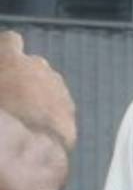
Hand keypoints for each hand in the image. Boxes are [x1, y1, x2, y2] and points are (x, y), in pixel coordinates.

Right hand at [0, 31, 76, 151]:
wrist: (27, 148)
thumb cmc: (1, 116)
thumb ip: (2, 81)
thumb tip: (5, 85)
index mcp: (12, 59)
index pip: (11, 41)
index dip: (6, 49)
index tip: (3, 60)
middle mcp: (39, 67)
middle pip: (33, 64)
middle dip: (24, 74)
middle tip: (12, 93)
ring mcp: (58, 87)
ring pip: (49, 84)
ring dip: (40, 93)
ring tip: (27, 113)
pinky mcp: (70, 108)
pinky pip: (60, 103)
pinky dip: (52, 110)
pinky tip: (41, 125)